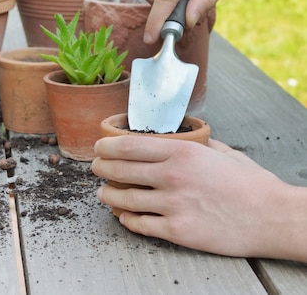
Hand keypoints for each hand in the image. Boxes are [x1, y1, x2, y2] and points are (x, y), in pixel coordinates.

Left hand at [91, 135, 306, 260]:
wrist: (273, 218)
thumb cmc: (251, 185)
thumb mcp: (222, 152)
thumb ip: (195, 144)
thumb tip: (178, 138)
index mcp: (181, 153)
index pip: (129, 146)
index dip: (106, 146)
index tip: (99, 146)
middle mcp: (172, 176)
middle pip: (120, 170)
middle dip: (101, 168)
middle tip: (96, 167)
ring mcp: (172, 205)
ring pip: (124, 199)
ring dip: (108, 195)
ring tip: (103, 193)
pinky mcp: (177, 230)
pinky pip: (139, 224)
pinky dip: (126, 220)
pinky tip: (123, 216)